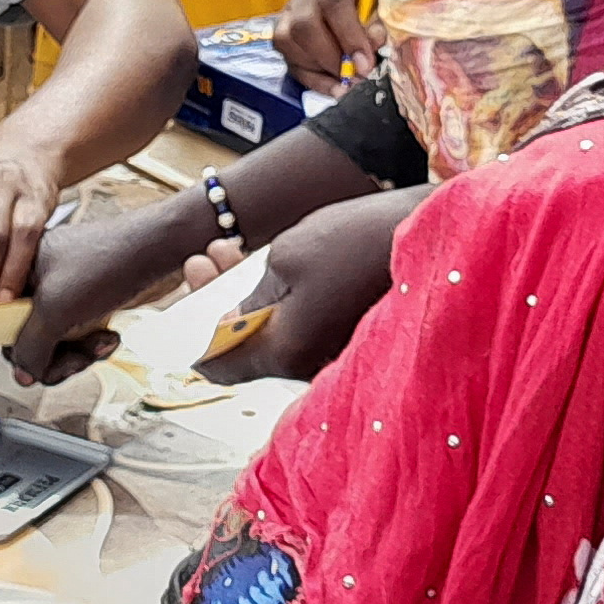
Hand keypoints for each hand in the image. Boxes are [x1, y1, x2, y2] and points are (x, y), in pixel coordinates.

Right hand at [0, 200, 193, 384]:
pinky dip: (91, 346)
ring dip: (77, 354)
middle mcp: (33, 280)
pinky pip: (74, 339)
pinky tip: (109, 336)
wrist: (160, 249)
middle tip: (74, 356)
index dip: (10, 344)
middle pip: (24, 339)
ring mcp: (59, 293)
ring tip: (99, 344)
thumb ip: (30, 347)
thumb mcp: (56, 308)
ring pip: (52, 345)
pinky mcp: (83, 304)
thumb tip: (22, 374)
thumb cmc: (110, 260)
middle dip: (52, 355)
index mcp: (14, 269)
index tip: (29, 359)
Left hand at [199, 188, 419, 384]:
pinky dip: (277, 300)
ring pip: (272, 333)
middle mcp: (306, 366)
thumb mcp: (284, 259)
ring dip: (244, 297)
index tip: (178, 308)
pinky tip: (264, 264)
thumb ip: (247, 298)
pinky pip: (299, 327)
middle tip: (200, 261)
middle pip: (245, 348)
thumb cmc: (351, 242)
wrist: (426, 236)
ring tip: (226, 251)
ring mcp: (329, 353)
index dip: (192, 340)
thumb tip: (227, 321)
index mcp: (285, 353)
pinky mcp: (347, 336)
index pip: (220, 366)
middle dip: (214, 304)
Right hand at [271, 0, 377, 85]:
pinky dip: (311, 78)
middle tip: (355, 76)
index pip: (334, 1)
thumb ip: (380, 17)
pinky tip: (334, 87)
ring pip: (287, 40)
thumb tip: (375, 42)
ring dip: (317, 69)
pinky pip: (288, 57)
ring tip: (345, 83)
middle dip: (330, 58)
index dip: (350, 35)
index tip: (366, 63)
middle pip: (304, 24)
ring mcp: (290, 7)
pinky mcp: (284, 28)